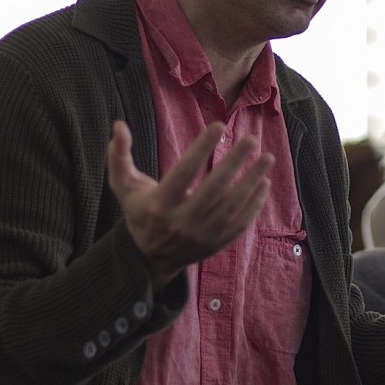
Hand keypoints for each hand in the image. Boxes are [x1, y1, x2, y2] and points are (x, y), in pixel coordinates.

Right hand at [107, 120, 271, 291]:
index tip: (219, 125)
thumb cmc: (140, 213)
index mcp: (160, 204)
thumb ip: (119, 156)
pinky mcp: (217, 243)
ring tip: (267, 157)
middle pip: (213, 188)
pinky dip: (255, 204)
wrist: (150, 260)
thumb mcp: (124, 187)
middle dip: (235, 162)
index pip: (184, 172)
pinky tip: (265, 183)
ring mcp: (202, 235)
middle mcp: (182, 221)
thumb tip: (118, 125)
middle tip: (251, 139)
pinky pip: (241, 224)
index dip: (201, 148)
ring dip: (252, 180)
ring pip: (232, 205)